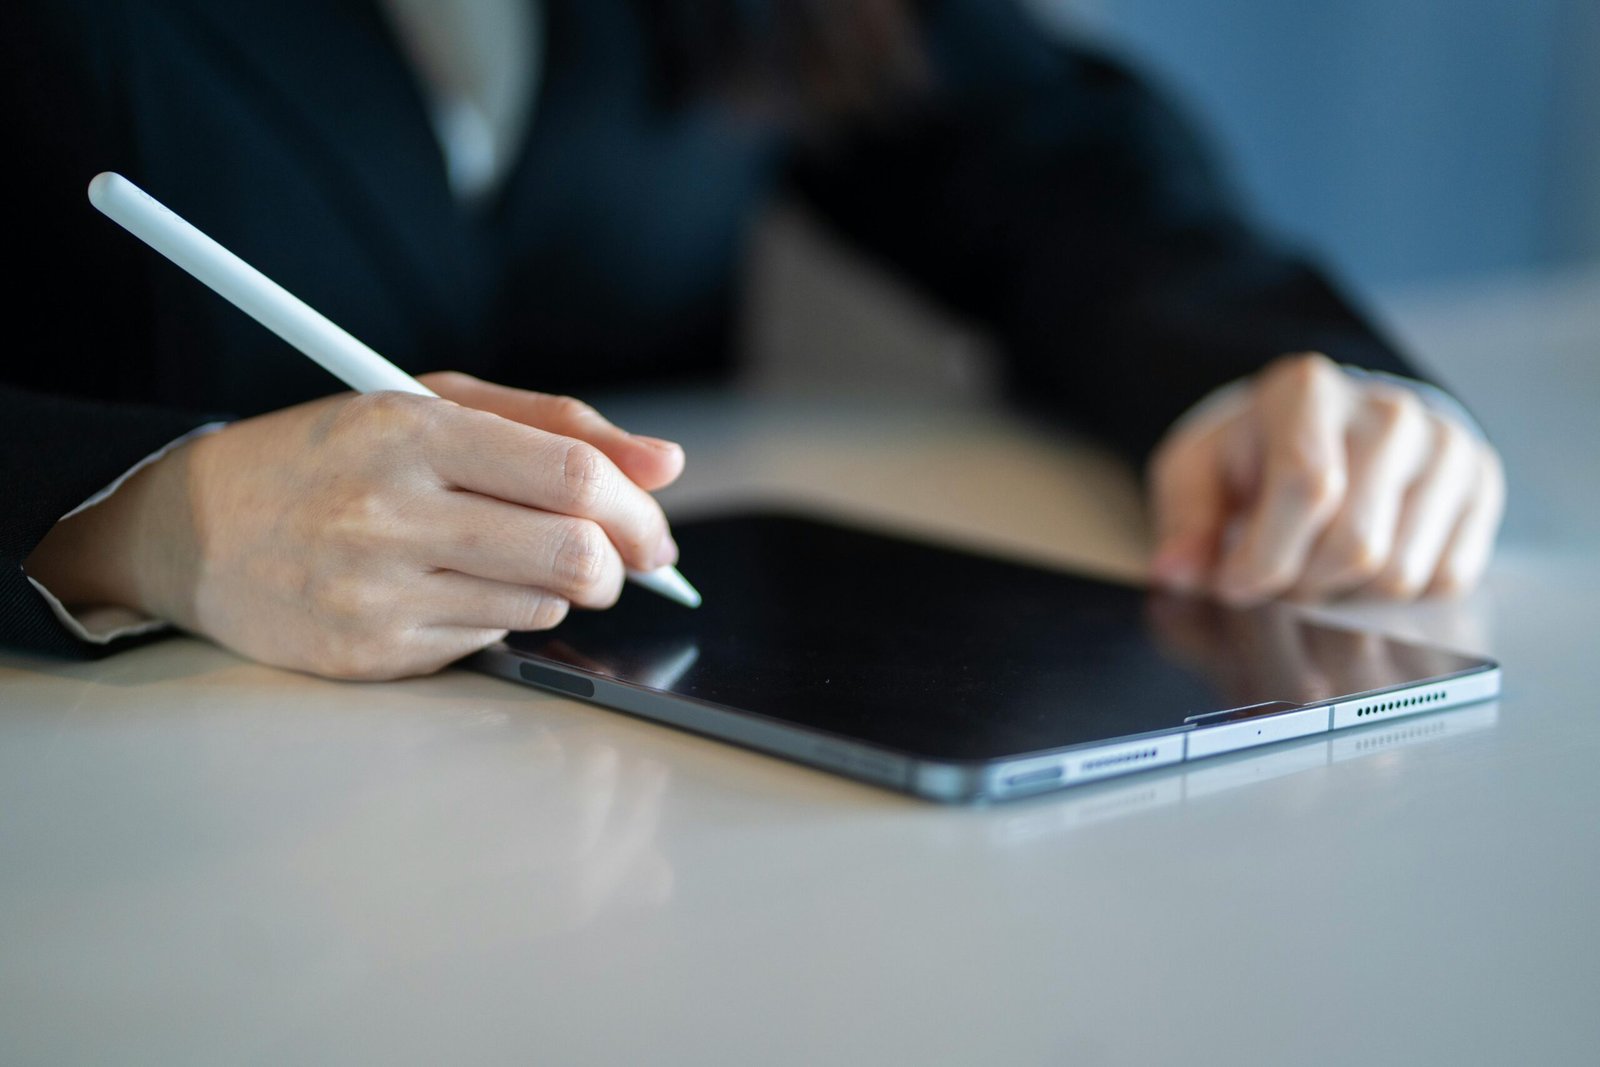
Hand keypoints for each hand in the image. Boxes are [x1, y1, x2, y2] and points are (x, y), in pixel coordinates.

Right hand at [26, 372, 685, 678]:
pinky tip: (451, 588)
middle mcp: (390, 512)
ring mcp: (376, 591)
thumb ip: (556, 425)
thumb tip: (667, 463)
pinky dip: (499, 616)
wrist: (193, 529)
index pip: (571, 476)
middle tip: (613, 558)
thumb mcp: (430, 403)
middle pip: (573, 553)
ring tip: (505, 557)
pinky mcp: (369, 654)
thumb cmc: (331, 456)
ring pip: (542, 605)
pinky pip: (490, 643)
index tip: (653, 528)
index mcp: (410, 430)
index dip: (637, 508)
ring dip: (556, 587)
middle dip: (618, 563)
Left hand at [1147, 353, 1504, 603]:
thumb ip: (1184, 520)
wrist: (1324, 427)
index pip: (1307, 486)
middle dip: (1302, 585)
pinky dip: (1394, 598)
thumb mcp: (1196, 472)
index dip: (1265, 557)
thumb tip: (1177, 571)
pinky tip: (1361, 568)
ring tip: (1315, 569)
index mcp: (1308, 392)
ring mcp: (1445, 447)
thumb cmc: (1252, 455)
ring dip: (1346, 596)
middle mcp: (1389, 411)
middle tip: (1276, 579)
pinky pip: (1444, 580)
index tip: (1234, 585)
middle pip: (1356, 543)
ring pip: (1400, 573)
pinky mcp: (1480, 484)